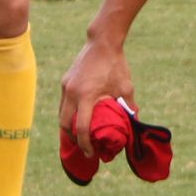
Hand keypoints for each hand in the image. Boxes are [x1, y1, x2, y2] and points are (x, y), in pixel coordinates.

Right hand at [59, 38, 134, 157]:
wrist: (102, 42)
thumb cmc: (116, 65)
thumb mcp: (126, 87)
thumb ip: (129, 106)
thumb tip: (134, 123)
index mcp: (86, 96)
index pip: (81, 127)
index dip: (85, 144)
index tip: (92, 153)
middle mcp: (71, 93)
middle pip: (64, 125)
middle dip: (72, 140)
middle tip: (84, 147)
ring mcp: (66, 87)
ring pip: (61, 114)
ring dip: (67, 127)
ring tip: (79, 136)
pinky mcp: (65, 81)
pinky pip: (63, 103)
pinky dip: (67, 114)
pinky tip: (76, 117)